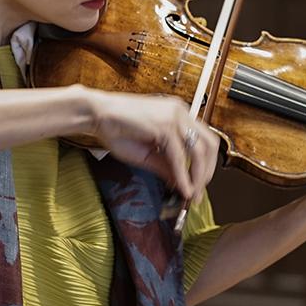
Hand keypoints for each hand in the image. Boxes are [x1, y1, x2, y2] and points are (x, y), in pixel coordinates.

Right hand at [84, 89, 219, 201]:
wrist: (95, 114)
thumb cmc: (116, 129)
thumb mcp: (146, 153)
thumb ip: (166, 166)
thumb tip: (181, 183)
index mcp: (178, 115)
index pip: (205, 140)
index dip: (206, 165)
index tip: (199, 184)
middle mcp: (180, 113)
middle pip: (210, 144)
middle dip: (207, 171)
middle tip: (199, 191)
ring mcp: (174, 117)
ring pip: (199, 150)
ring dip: (198, 176)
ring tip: (192, 193)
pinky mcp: (164, 126)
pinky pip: (179, 156)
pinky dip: (182, 175)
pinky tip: (181, 188)